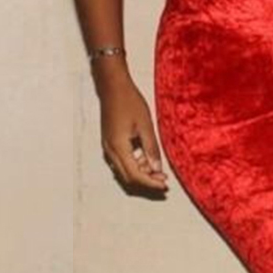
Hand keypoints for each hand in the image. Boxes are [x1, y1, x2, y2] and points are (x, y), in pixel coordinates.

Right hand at [97, 67, 168, 192]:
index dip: (151, 183)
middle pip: (128, 177)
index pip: (135, 175)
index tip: (164, 185)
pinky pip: (121, 162)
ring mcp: (108, 148)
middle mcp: (110, 151)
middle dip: (147, 181)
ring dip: (141, 173)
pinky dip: (135, 165)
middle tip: (164, 181)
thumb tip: (157, 168)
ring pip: (124, 171)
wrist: (112, 87)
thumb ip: (151, 148)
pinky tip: (147, 159)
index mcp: (119, 147)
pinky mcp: (110, 143)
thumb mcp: (145, 125)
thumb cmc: (129, 101)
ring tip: (158, 169)